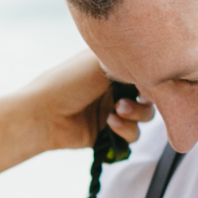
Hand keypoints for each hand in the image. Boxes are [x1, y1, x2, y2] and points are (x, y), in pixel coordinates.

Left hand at [24, 51, 145, 154]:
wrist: (44, 114)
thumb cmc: (68, 82)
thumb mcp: (101, 62)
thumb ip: (131, 62)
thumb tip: (154, 67)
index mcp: (114, 67)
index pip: (145, 72)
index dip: (151, 80)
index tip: (150, 83)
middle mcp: (115, 88)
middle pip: (150, 96)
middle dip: (144, 101)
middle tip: (127, 101)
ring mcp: (113, 110)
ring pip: (144, 117)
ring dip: (135, 115)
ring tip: (116, 112)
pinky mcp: (109, 132)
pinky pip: (132, 135)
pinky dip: (125, 131)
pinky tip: (109, 124)